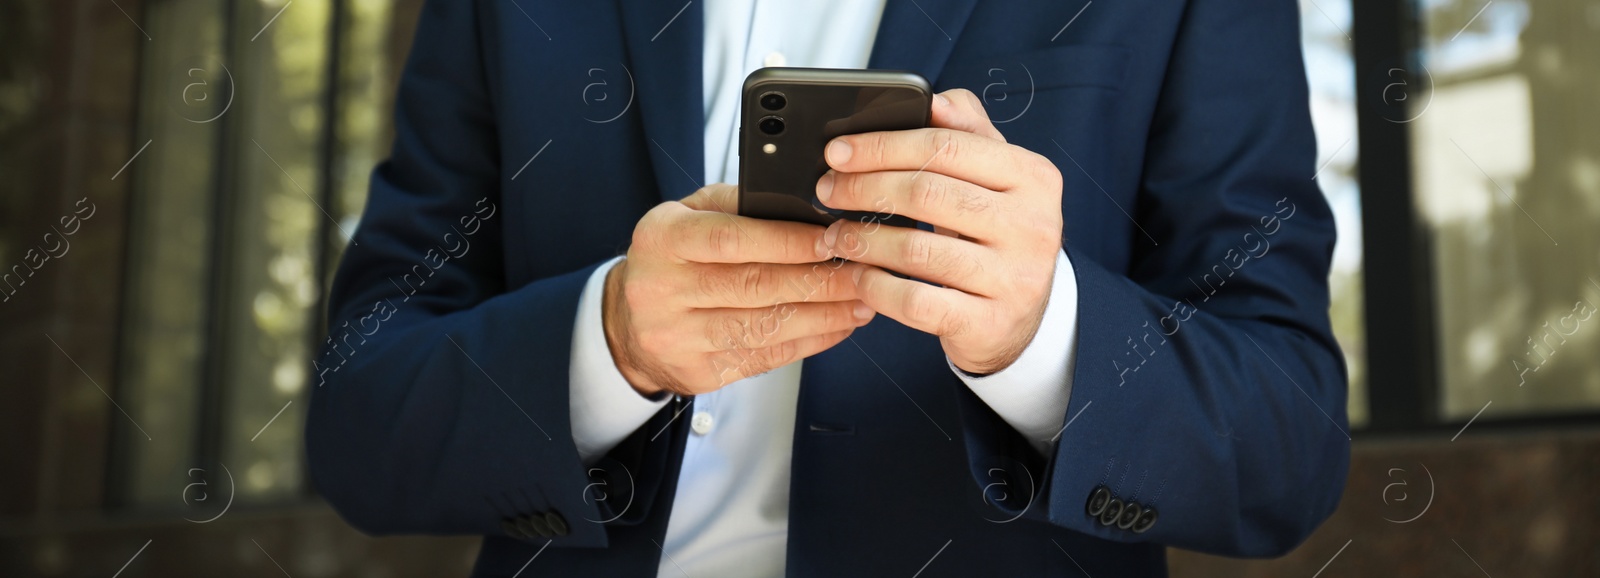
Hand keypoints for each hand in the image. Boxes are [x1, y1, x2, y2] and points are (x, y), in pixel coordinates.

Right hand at [605, 184, 875, 396]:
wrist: (626, 323)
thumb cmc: (669, 260)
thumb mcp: (686, 215)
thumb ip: (737, 206)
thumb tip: (805, 209)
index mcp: (662, 240)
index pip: (732, 239)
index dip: (787, 241)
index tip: (832, 240)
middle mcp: (663, 291)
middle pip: (754, 286)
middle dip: (818, 280)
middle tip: (861, 272)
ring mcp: (678, 337)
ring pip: (764, 327)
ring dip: (822, 315)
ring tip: (860, 302)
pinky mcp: (698, 372)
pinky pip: (764, 358)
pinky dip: (808, 342)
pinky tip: (836, 327)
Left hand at [816, 89, 1063, 374]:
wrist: (1021, 320)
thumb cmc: (996, 238)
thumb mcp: (996, 181)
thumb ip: (966, 134)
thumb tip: (933, 99)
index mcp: (1032, 176)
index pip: (947, 145)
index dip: (883, 145)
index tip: (838, 151)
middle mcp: (1033, 225)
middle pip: (928, 193)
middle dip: (864, 188)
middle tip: (828, 191)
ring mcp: (1015, 278)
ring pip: (917, 249)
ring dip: (863, 239)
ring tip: (836, 235)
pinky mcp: (989, 324)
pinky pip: (915, 301)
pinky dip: (876, 287)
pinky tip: (860, 277)